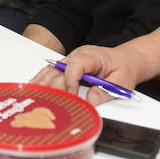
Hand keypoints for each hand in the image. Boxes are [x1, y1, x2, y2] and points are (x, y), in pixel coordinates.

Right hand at [28, 44, 144, 105]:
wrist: (125, 60)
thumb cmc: (123, 69)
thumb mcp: (122, 82)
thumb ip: (106, 92)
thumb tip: (90, 101)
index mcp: (92, 56)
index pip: (75, 66)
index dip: (70, 82)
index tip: (71, 97)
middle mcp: (78, 55)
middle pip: (60, 69)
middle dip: (54, 86)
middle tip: (49, 102)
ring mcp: (71, 59)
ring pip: (52, 69)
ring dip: (43, 82)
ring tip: (34, 95)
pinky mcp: (67, 64)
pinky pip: (52, 70)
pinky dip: (42, 78)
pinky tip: (34, 86)